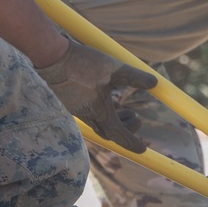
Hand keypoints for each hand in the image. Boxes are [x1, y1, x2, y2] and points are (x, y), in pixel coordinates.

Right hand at [37, 40, 155, 154]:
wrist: (52, 57)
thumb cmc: (83, 63)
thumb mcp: (114, 68)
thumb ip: (135, 77)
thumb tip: (155, 84)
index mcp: (99, 112)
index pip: (119, 135)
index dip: (132, 143)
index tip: (143, 149)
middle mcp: (87, 115)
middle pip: (108, 133)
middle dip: (125, 131)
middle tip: (136, 118)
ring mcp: (76, 109)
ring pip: (97, 124)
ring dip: (113, 121)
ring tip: (123, 108)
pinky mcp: (69, 101)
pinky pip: (88, 114)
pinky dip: (100, 112)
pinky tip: (102, 97)